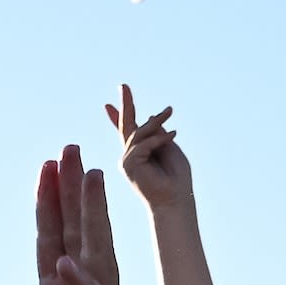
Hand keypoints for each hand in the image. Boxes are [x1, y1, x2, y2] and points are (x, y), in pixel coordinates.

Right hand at [104, 85, 192, 211]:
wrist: (175, 199)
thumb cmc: (176, 178)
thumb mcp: (169, 147)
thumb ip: (157, 133)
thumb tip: (148, 117)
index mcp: (140, 153)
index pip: (128, 131)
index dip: (118, 117)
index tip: (108, 105)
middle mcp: (130, 156)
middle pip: (126, 127)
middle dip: (125, 105)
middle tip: (123, 85)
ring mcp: (127, 161)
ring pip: (139, 133)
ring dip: (156, 122)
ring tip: (170, 112)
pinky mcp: (129, 165)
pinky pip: (144, 144)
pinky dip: (159, 139)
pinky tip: (173, 134)